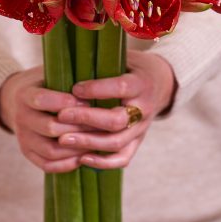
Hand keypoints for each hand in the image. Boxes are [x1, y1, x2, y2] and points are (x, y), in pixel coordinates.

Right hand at [0, 66, 95, 172]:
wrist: (17, 101)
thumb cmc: (45, 84)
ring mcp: (23, 138)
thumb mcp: (52, 74)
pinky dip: (68, 164)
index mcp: (24, 94)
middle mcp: (20, 117)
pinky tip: (84, 156)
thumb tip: (100, 83)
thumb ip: (69, 78)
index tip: (88, 102)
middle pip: (50, 128)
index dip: (67, 103)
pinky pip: (48, 165)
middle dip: (79, 127)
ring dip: (77, 148)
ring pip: (51, 150)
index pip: (42, 100)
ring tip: (97, 142)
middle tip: (102, 126)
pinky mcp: (27, 153)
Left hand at [54, 51, 175, 169]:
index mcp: (141, 84)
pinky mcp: (137, 142)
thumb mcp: (122, 59)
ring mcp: (141, 129)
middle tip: (61, 116)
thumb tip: (70, 64)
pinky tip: (81, 159)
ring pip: (116, 142)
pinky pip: (122, 158)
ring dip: (88, 143)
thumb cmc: (131, 68)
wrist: (159, 84)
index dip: (96, 89)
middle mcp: (144, 109)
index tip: (74, 88)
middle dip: (86, 119)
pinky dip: (103, 163)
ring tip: (63, 139)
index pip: (121, 87)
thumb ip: (102, 63)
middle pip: (117, 120)